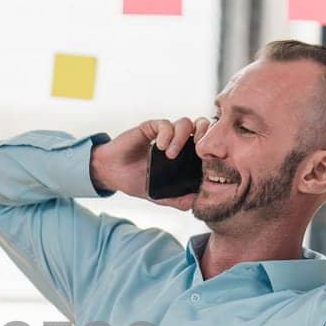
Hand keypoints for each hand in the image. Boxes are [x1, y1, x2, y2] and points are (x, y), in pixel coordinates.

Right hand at [90, 117, 208, 210]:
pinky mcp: (151, 127)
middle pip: (202, 126)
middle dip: (205, 134)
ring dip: (182, 138)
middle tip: (199, 151)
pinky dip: (167, 134)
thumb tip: (197, 202)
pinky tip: (161, 147)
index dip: (212, 149)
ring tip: (171, 155)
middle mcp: (178, 142)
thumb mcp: (161, 196)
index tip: (209, 162)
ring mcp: (165, 134)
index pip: (207, 145)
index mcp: (185, 156)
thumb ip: (178, 200)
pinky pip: (166, 124)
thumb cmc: (137, 182)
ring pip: (185, 123)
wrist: (113, 174)